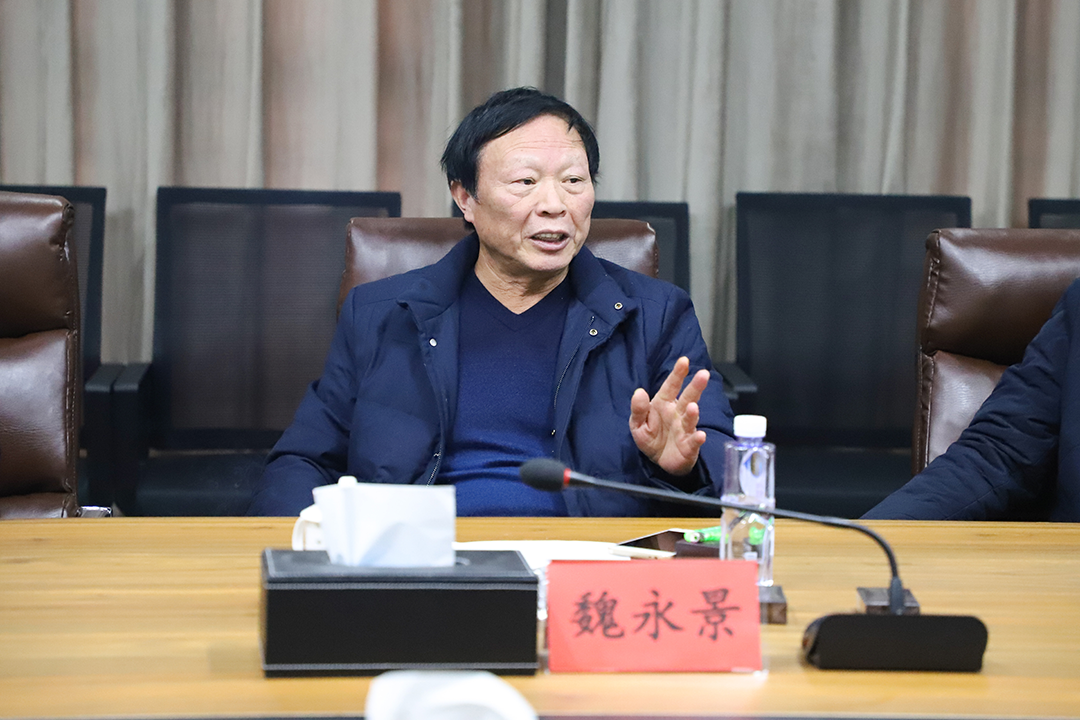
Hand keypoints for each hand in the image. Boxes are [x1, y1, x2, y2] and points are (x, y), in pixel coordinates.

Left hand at [629, 356, 709, 475]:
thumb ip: (638, 409)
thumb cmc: (651, 438)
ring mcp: (685, 429)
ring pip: (690, 419)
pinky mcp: (689, 446)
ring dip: (692, 413)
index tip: (684, 361)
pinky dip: (697, 439)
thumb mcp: (638, 424)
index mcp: (664, 404)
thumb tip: (639, 392)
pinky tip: (700, 436)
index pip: (671, 386)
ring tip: (693, 407)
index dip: (677, 374)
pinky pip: (694, 442)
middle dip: (696, 386)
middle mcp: (677, 414)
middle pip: (688, 397)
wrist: (658, 461)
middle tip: (704, 374)